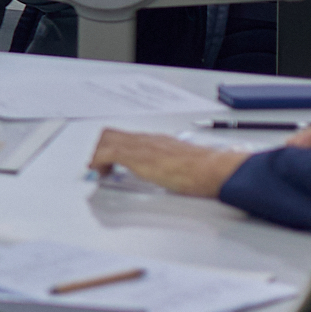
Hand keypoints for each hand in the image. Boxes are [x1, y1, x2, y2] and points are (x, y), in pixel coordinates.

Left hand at [89, 127, 242, 197]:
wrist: (213, 168)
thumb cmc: (208, 170)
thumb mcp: (188, 165)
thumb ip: (178, 166)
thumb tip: (177, 177)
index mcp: (160, 142)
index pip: (130, 138)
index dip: (115, 147)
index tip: (109, 160)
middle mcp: (148, 140)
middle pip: (113, 134)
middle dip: (101, 148)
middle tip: (99, 165)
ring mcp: (141, 146)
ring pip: (107, 140)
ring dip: (98, 155)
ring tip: (98, 170)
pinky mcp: (137, 157)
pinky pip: (107, 153)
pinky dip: (98, 161)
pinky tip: (98, 172)